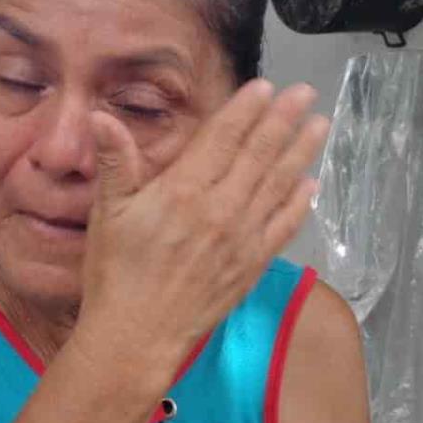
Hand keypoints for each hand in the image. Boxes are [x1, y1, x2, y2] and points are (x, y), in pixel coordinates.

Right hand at [75, 80, 328, 379]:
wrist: (138, 335)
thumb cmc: (117, 273)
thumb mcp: (108, 213)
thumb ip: (116, 163)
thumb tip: (102, 118)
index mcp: (183, 190)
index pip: (223, 138)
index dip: (246, 109)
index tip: (267, 87)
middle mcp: (220, 209)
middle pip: (259, 154)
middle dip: (284, 120)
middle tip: (306, 94)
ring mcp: (242, 238)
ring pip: (278, 184)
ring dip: (300, 152)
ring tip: (320, 125)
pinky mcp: (252, 264)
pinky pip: (283, 225)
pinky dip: (299, 202)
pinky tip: (311, 183)